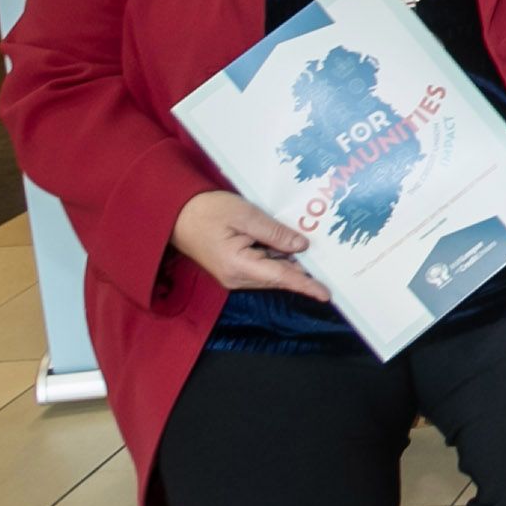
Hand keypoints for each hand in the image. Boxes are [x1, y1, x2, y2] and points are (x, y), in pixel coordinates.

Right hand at [171, 190, 325, 298]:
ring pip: (271, 274)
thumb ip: (274, 233)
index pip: (281, 278)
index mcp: (239, 266)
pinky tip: (290, 250)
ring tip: (314, 255)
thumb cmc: (207, 211)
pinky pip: (261, 268)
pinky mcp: (233, 268)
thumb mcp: (245, 216)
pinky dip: (277, 261)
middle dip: (302, 273)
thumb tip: (300, 247)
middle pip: (278, 278)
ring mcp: (233, 275)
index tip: (326, 294)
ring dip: (290, 265)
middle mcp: (237, 277)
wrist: (176, 214)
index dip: (306, 285)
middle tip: (329, 266)